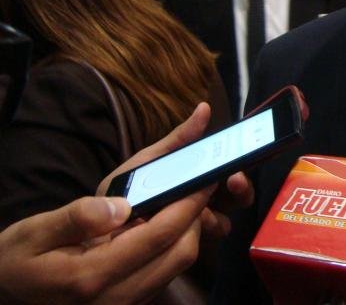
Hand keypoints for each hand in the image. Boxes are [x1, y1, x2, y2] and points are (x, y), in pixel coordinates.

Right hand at [0, 186, 212, 303]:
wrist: (4, 297)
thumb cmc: (16, 261)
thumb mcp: (34, 232)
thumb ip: (77, 217)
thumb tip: (121, 205)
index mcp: (91, 276)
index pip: (159, 236)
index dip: (188, 205)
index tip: (204, 178)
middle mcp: (114, 298)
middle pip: (180, 255)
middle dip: (196, 217)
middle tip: (197, 185)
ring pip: (176, 267)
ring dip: (188, 233)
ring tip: (183, 201)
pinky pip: (163, 276)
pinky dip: (173, 248)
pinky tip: (163, 225)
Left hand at [98, 102, 252, 239]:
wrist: (92, 229)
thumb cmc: (125, 190)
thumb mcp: (149, 160)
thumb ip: (178, 139)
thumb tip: (205, 107)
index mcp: (197, 178)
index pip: (229, 170)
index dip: (239, 166)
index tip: (237, 167)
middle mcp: (203, 202)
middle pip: (236, 196)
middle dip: (241, 189)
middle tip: (234, 181)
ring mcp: (194, 229)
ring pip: (225, 221)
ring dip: (220, 214)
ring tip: (206, 213)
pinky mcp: (182, 250)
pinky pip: (200, 244)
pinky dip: (195, 236)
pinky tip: (183, 230)